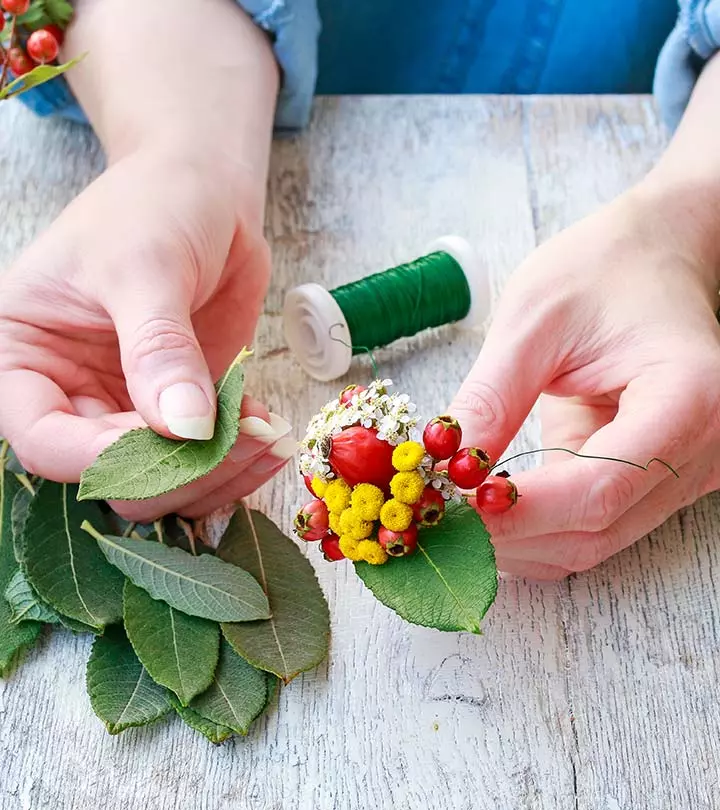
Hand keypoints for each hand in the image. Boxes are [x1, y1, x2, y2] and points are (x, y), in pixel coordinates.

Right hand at [0, 145, 294, 520]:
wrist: (204, 192)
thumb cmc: (154, 205)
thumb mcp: (146, 265)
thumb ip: (159, 348)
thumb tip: (184, 429)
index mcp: (25, 357)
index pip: (44, 439)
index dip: (104, 456)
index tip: (174, 440)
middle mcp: (71, 393)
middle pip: (110, 474)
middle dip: (179, 470)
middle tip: (245, 440)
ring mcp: (129, 406)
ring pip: (163, 481)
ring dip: (218, 473)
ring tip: (269, 437)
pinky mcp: (182, 410)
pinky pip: (204, 461)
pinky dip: (239, 459)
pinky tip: (270, 428)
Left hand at [448, 187, 719, 578]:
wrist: (653, 258)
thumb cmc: (604, 269)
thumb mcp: (533, 319)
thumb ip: (491, 398)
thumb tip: (444, 469)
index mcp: (688, 396)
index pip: (601, 485)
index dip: (518, 510)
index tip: (449, 507)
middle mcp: (701, 449)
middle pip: (595, 529)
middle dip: (506, 534)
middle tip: (433, 518)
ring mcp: (682, 471)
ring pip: (591, 542)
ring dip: (515, 541)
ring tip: (449, 513)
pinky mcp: (653, 479)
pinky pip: (589, 525)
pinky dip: (532, 527)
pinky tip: (483, 505)